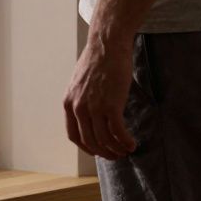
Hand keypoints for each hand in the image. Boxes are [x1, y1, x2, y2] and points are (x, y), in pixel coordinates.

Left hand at [63, 34, 137, 160]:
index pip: (73, 135)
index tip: (97, 150)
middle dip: (103, 153)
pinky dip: (125, 141)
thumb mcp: (79, 83)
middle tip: (115, 155)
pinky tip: (132, 144)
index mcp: (68, 103)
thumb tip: (89, 115)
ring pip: (104, 140)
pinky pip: (118, 132)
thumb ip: (81, 100)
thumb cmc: (97, 61)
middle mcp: (78, 108)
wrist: (107, 45)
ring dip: (116, 150)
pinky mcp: (111, 105)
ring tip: (126, 150)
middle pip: (90, 141)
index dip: (86, 147)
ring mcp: (94, 107)